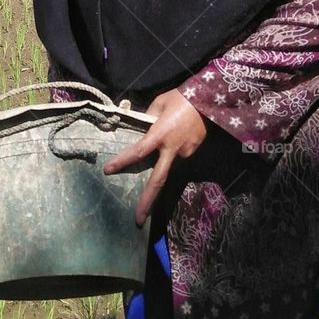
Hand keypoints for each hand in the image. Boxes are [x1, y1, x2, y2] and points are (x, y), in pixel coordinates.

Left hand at [103, 87, 207, 225]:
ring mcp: (184, 153)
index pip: (138, 151)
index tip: (107, 170)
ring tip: (166, 148)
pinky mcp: (193, 152)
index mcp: (160, 134)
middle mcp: (172, 149)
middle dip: (147, 201)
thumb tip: (142, 126)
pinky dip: (172, 151)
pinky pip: (177, 156)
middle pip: (158, 180)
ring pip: (167, 165)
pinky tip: (177, 135)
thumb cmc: (183, 98)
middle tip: (138, 220)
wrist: (211, 101)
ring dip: (161, 164)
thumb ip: (148, 117)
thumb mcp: (160, 102)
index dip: (122, 161)